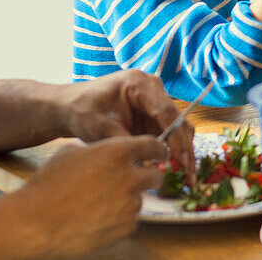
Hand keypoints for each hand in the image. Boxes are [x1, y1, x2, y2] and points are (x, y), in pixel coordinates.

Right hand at [13, 136, 166, 255]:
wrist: (35, 222)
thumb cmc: (47, 185)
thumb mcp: (71, 153)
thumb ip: (97, 150)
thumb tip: (104, 152)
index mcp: (117, 153)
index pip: (153, 146)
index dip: (157, 150)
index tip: (159, 154)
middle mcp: (129, 177)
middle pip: (156, 176)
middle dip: (148, 177)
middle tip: (132, 182)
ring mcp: (129, 205)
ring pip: (140, 200)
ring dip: (127, 200)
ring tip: (100, 204)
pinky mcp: (125, 228)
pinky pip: (130, 221)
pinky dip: (119, 220)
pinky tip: (97, 218)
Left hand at [58, 70, 193, 175]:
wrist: (71, 106)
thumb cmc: (83, 111)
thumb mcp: (102, 128)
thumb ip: (127, 143)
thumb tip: (150, 164)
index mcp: (141, 85)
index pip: (167, 112)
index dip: (177, 138)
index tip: (182, 161)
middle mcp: (154, 90)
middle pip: (178, 120)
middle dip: (185, 149)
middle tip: (189, 176)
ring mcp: (155, 102)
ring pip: (178, 128)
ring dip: (182, 152)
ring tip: (186, 177)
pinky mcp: (153, 115)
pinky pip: (168, 134)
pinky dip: (172, 151)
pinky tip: (173, 169)